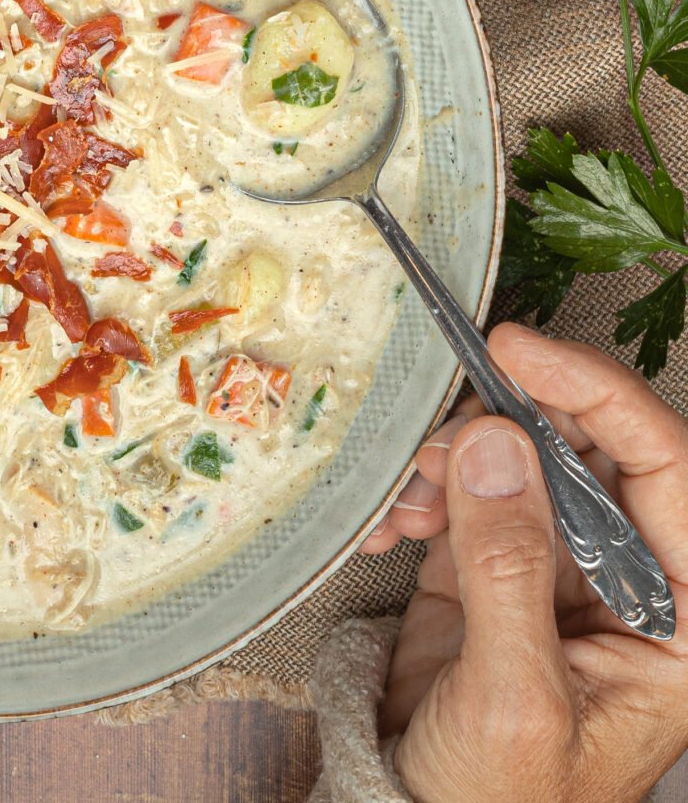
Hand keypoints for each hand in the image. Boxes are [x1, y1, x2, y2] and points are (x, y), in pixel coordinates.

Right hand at [363, 323, 687, 802]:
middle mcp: (631, 579)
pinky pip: (466, 486)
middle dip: (514, 421)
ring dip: (454, 458)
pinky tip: (393, 523)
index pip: (668, 468)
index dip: (599, 394)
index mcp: (680, 616)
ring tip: (409, 496)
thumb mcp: (515, 699)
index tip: (520, 352)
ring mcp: (560, 565)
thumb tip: (496, 448)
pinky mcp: (495, 561)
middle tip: (449, 411)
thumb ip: (510, 570)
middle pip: (592, 446)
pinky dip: (422, 490)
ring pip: (523, 454)